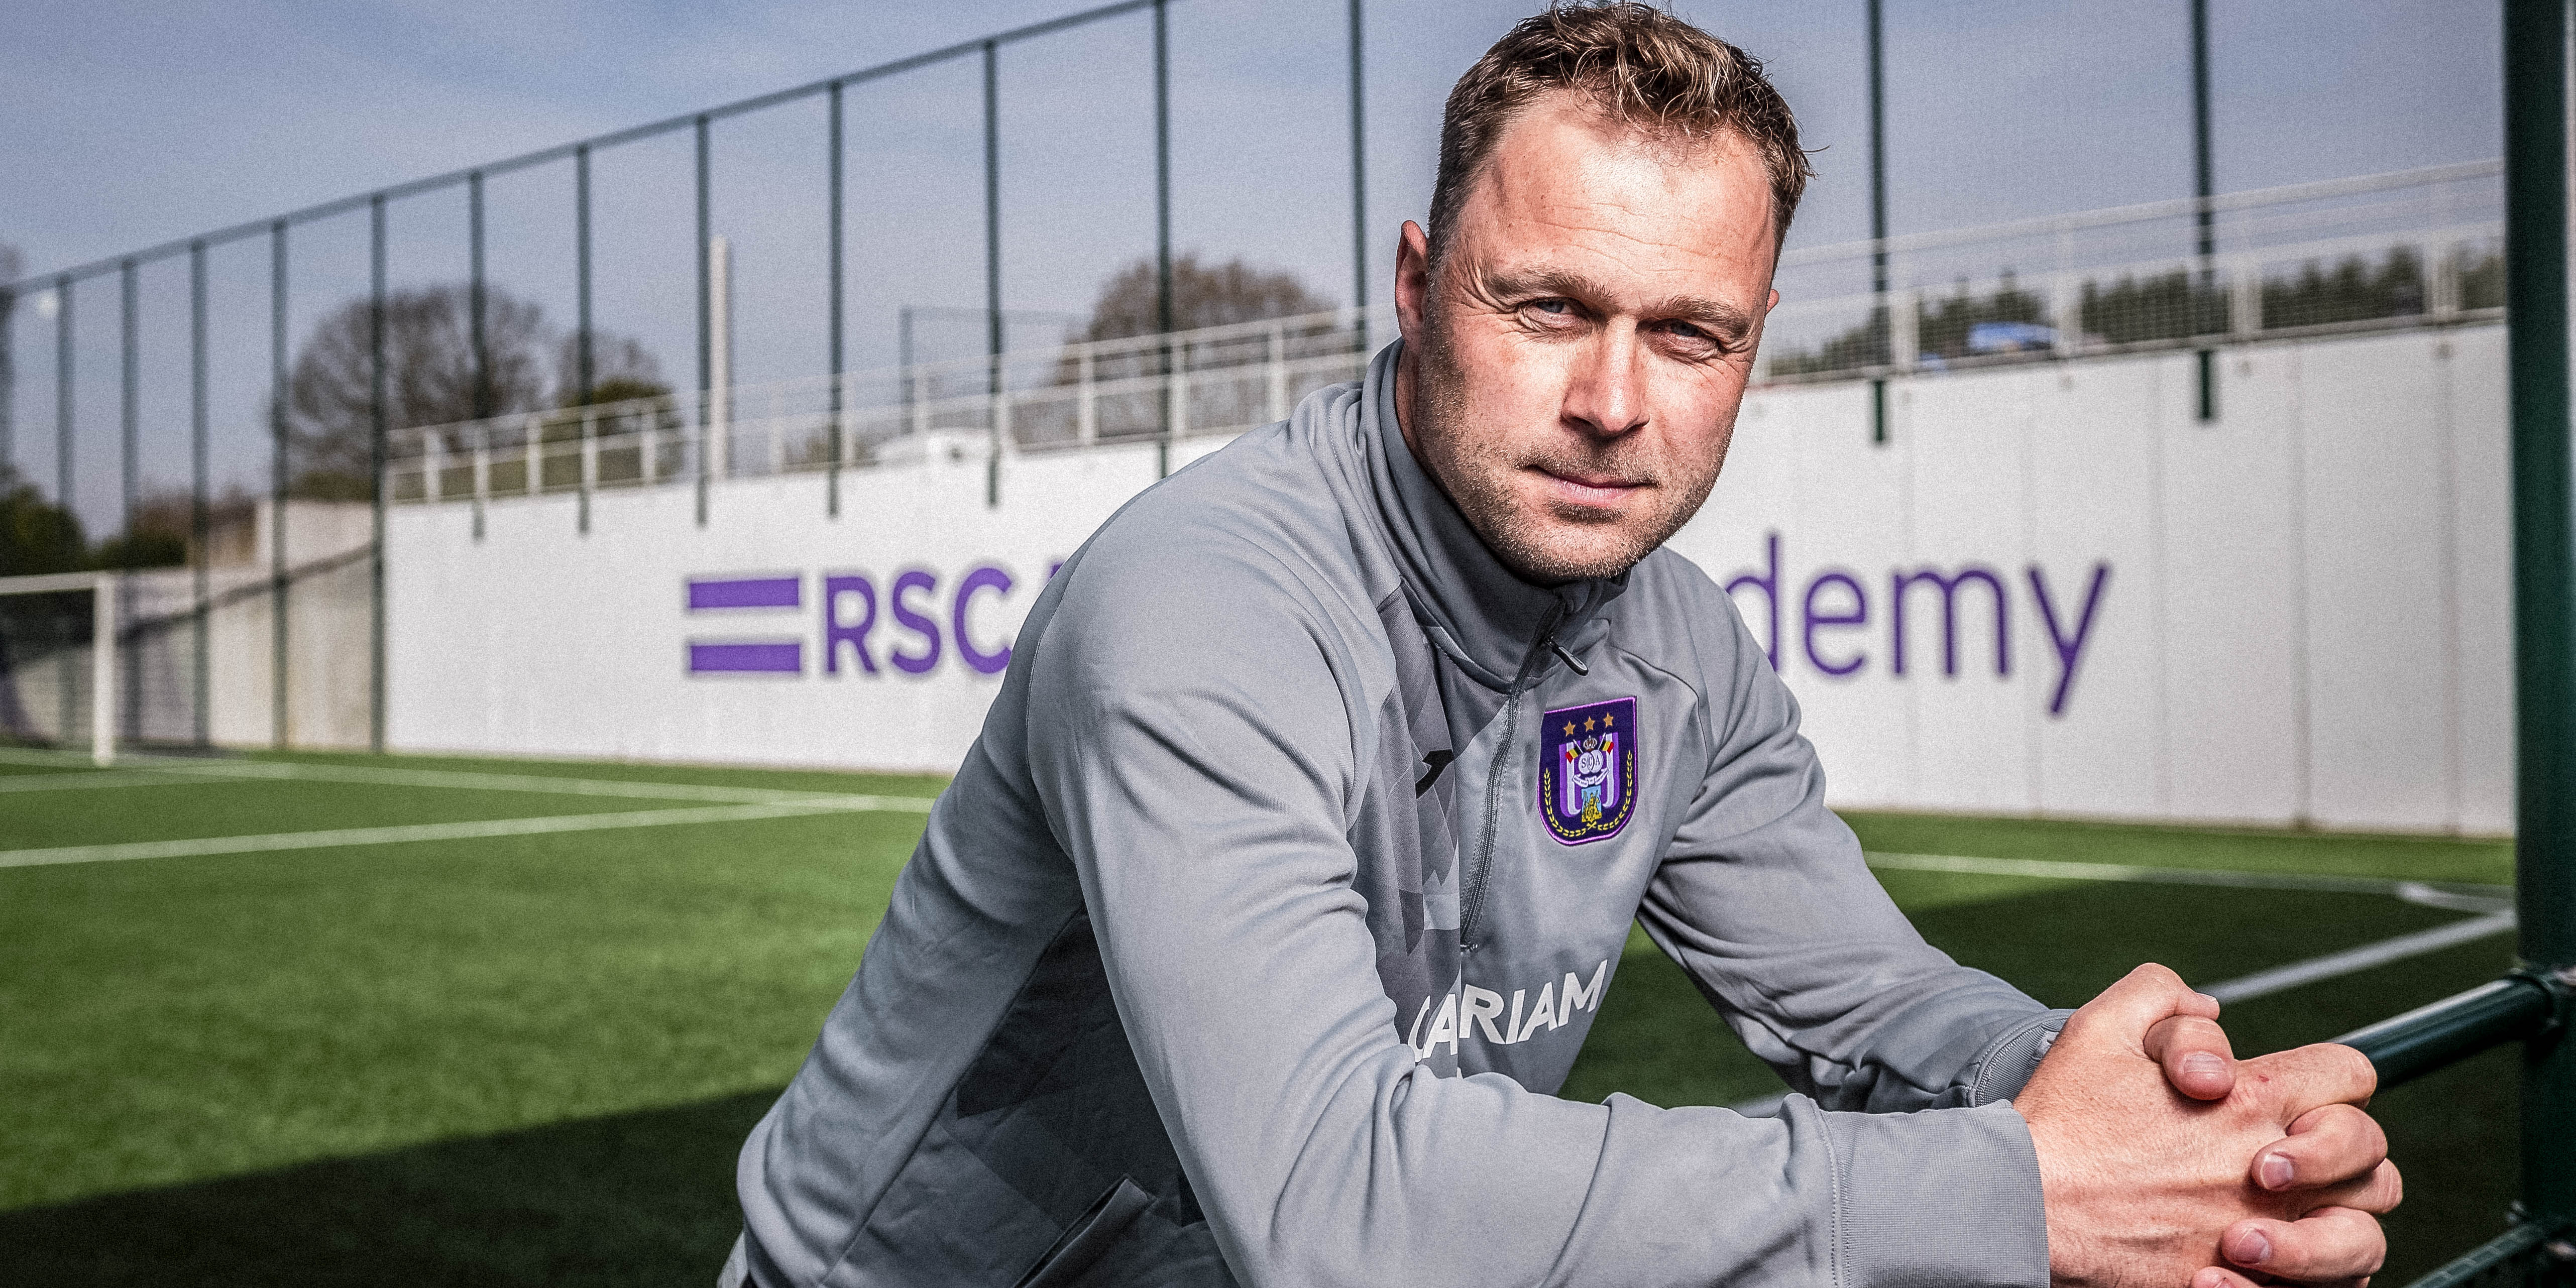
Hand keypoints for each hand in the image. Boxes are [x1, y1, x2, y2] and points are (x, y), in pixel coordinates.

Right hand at [2018, 964, 2402, 1287]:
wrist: (2025, 1206)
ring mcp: (2263, 1234)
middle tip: (2275, 1161)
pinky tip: (2250, 1266)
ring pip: (2363, 1237)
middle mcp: (2270, 1167)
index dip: (2329, 1078)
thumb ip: (2160, 997)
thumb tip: (2209, 1011)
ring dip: (2332, 1227)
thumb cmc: (2062, 1121)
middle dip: (2339, 1152)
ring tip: (2270, 1224)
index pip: (2349, 1074)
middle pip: (2372, 1156)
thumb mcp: (2101, 1028)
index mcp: (2249, 1097)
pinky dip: (2300, 1284)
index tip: (2287, 1095)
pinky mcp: (2240, 1285)